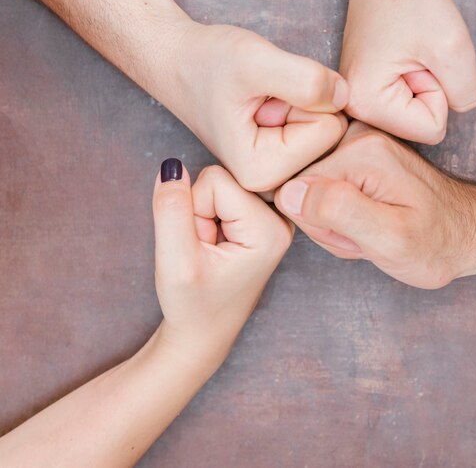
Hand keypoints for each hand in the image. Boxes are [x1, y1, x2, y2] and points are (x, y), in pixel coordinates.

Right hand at [152, 21, 348, 191]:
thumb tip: (346, 96)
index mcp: (263, 172)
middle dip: (304, 103)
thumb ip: (304, 80)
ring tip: (261, 99)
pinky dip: (296, 105)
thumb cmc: (207, 60)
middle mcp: (272, 183)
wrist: (179, 61)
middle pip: (331, 132)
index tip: (264, 95)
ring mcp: (277, 173)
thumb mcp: (254, 61)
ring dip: (299, 102)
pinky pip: (316, 126)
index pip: (330, 129)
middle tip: (262, 96)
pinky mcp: (280, 159)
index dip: (305, 97)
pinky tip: (265, 104)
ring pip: (325, 127)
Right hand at [152, 159, 292, 368]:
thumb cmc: (193, 306)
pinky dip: (208, 216)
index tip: (200, 247)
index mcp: (270, 228)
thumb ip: (171, 210)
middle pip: (220, 178)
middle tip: (205, 250)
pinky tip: (215, 244)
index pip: (215, 179)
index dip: (193, 209)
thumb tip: (172, 166)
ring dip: (203, 214)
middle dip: (199, 210)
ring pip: (218, 185)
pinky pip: (222, 194)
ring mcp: (273, 216)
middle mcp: (281, 217)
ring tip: (210, 249)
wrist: (204, 333)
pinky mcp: (261, 218)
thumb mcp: (175, 261)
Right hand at [274, 122, 475, 288]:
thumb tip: (288, 192)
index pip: (294, 189)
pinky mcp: (359, 156)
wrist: (468, 233)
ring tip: (373, 231)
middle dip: (329, 224)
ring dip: (337, 223)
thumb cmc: (437, 242)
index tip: (354, 234)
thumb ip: (338, 212)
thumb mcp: (389, 239)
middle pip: (302, 188)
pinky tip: (370, 221)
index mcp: (360, 151)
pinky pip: (327, 188)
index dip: (319, 224)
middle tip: (367, 236)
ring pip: (313, 192)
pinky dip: (343, 214)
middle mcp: (355, 137)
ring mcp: (357, 144)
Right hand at [341, 0, 475, 143]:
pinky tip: (402, 52)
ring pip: (415, 114)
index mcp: (366, 104)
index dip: (440, 91)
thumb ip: (465, 92)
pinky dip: (414, 78)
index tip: (421, 56)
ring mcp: (356, 99)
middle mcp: (353, 108)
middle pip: (421, 125)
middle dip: (430, 89)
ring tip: (409, 50)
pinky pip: (406, 100)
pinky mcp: (364, 88)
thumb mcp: (453, 47)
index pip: (432, 130)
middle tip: (415, 52)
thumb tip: (458, 109)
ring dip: (423, 82)